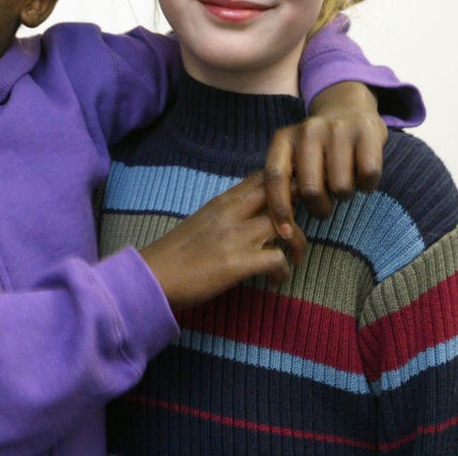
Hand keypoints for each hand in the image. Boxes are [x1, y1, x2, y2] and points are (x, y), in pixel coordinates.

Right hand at [139, 172, 303, 309]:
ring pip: (287, 227)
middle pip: (281, 193)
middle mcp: (231, 212)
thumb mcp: (204, 221)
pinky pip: (278, 260)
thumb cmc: (177, 252)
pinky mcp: (236, 264)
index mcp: (223, 200)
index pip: (263, 177)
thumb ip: (230, 212)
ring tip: (294, 258)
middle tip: (304, 224)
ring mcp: (235, 237)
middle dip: (301, 206)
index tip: (296, 201)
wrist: (153, 276)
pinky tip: (275, 281)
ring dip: (298, 244)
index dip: (287, 184)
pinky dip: (283, 272)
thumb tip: (258, 212)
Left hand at [264, 81, 386, 229]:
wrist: (348, 107)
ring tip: (343, 182)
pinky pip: (368, 177)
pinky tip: (362, 175)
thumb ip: (284, 181)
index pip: (275, 178)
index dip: (279, 209)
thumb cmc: (317, 147)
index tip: (285, 234)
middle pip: (310, 190)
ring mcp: (338, 129)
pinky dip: (367, 186)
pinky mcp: (366, 132)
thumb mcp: (293, 155)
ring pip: (341, 188)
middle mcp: (308, 130)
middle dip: (320, 208)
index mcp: (283, 138)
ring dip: (344, 196)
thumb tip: (281, 228)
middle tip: (325, 205)